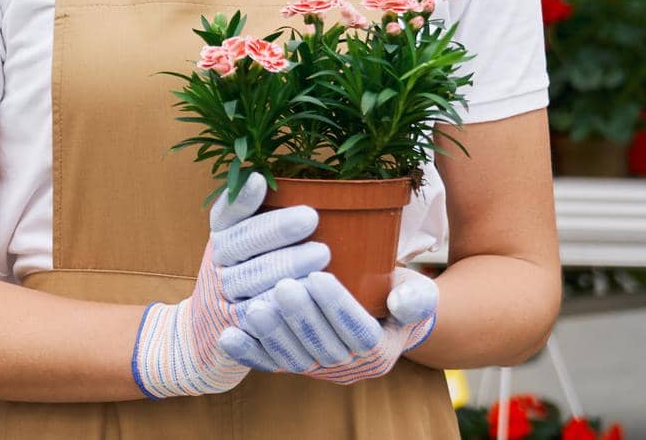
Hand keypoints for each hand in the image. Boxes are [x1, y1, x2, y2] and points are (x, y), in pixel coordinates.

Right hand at [131, 171, 329, 397]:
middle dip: (275, 230)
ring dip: (283, 267)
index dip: (245, 200)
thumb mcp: (234, 245)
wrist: (198, 338)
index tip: (261, 180)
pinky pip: (255, 320)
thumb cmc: (233, 280)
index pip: (228, 217)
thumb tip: (270, 177)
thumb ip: (249, 216)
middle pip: (240, 246)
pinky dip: (277, 307)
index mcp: (220, 241)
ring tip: (320, 254)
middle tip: (311, 218)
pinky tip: (302, 297)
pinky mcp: (235, 334)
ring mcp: (222, 302)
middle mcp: (217, 267)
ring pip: (248, 282)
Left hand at [219, 265, 438, 383]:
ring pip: (293, 358)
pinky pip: (269, 364)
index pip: (358, 332)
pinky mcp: (292, 364)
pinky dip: (248, 353)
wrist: (379, 312)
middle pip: (322, 347)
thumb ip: (415, 297)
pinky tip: (228, 337)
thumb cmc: (395, 293)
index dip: (337, 306)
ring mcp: (317, 369)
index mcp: (379, 351)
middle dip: (300, 317)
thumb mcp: (416, 292)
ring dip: (272, 335)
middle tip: (282, 285)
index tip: (318, 276)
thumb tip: (401, 300)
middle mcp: (347, 368)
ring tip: (254, 307)